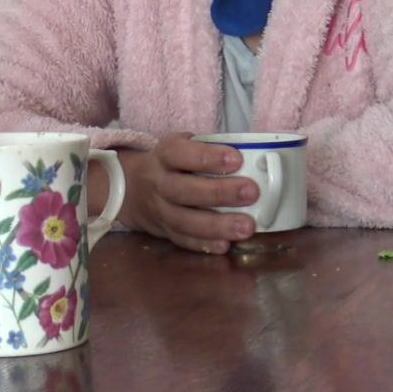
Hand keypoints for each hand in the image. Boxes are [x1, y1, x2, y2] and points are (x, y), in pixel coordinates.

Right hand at [112, 133, 259, 253]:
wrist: (134, 188)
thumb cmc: (174, 163)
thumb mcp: (184, 146)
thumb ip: (211, 149)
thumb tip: (258, 154)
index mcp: (165, 154)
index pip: (181, 153)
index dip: (208, 157)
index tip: (237, 159)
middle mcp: (158, 183)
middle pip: (184, 190)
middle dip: (219, 192)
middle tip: (251, 193)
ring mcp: (159, 211)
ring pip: (184, 220)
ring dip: (217, 225)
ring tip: (247, 227)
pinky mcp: (164, 232)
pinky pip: (183, 241)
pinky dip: (204, 245)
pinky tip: (225, 246)